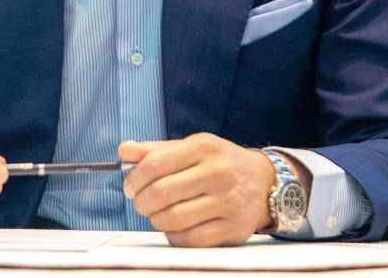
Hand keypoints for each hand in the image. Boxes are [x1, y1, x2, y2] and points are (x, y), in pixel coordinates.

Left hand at [119, 133, 277, 246]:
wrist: (264, 182)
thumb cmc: (219, 163)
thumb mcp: (192, 147)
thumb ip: (156, 150)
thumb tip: (123, 151)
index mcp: (204, 147)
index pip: (155, 164)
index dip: (134, 179)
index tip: (130, 187)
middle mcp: (217, 173)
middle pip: (160, 194)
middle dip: (142, 202)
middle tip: (141, 203)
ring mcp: (227, 202)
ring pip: (172, 219)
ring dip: (156, 220)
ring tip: (158, 214)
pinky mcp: (232, 228)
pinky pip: (189, 239)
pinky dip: (174, 235)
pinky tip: (176, 226)